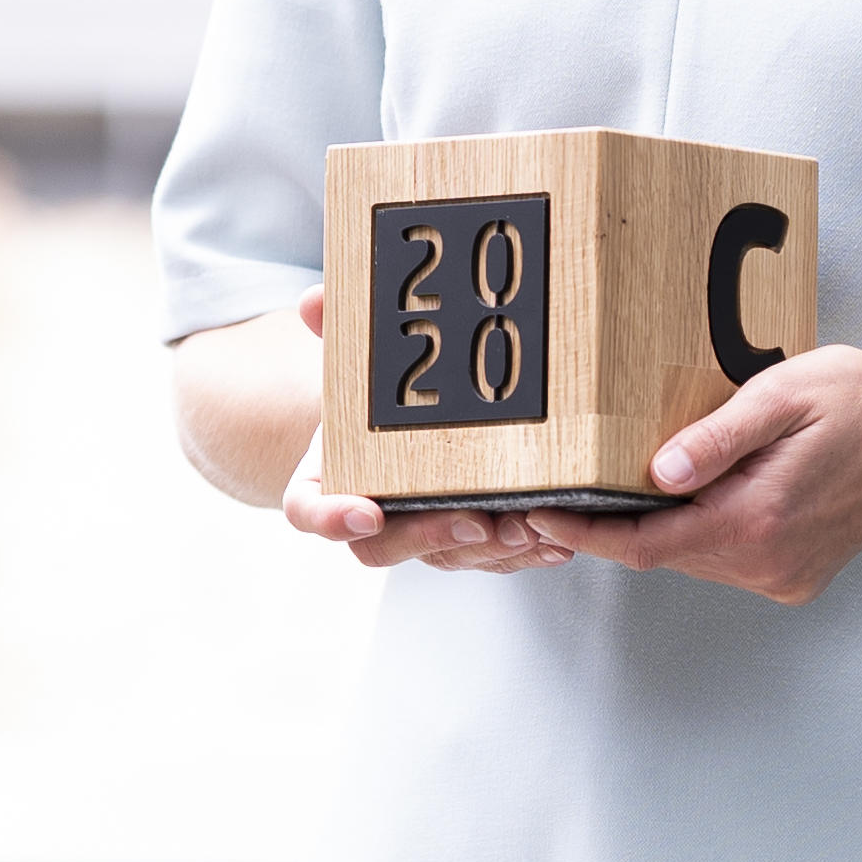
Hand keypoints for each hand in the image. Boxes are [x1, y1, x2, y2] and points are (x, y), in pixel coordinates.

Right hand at [270, 290, 585, 571]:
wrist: (398, 422)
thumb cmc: (373, 400)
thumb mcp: (356, 362)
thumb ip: (335, 331)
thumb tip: (315, 301)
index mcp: (325, 481)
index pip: (309, 512)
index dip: (333, 518)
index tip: (367, 513)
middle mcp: (367, 519)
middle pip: (382, 548)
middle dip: (430, 538)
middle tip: (471, 521)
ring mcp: (416, 535)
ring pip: (444, 558)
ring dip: (487, 550)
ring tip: (526, 526)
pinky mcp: (463, 543)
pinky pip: (486, 560)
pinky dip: (520, 554)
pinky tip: (552, 542)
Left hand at [553, 345, 861, 606]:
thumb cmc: (859, 400)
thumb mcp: (781, 397)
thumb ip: (716, 438)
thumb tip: (656, 473)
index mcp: (758, 521)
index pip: (645, 545)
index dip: (586, 534)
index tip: (538, 517)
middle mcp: (770, 563)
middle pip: (665, 552)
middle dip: (617, 525)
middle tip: (567, 490)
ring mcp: (785, 576)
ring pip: (695, 556)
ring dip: (664, 526)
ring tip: (632, 482)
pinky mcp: (796, 576)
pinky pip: (728, 559)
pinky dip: (702, 531)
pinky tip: (701, 494)